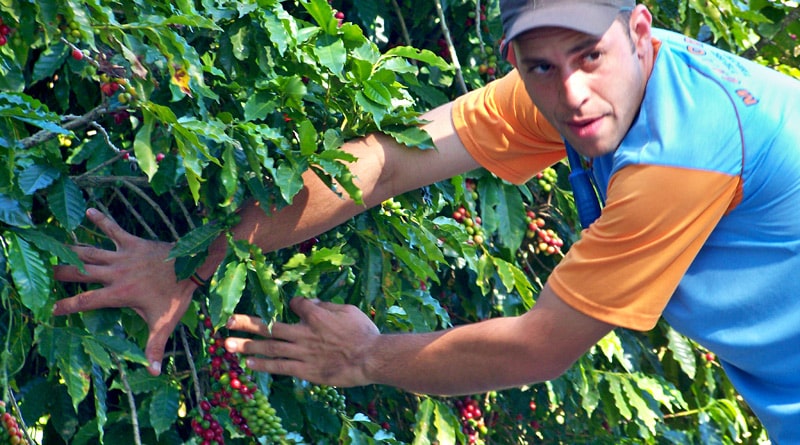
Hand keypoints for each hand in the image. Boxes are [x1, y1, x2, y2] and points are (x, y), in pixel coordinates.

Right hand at [53, 208, 197, 375]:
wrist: (194, 266)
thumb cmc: (177, 296)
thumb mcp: (164, 324)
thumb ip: (155, 348)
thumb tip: (154, 373)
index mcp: (119, 294)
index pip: (84, 302)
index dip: (65, 306)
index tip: (48, 310)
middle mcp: (116, 273)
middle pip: (79, 272)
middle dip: (59, 273)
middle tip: (42, 272)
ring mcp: (123, 256)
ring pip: (90, 251)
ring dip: (71, 249)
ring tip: (52, 247)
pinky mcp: (133, 242)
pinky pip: (114, 229)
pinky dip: (101, 220)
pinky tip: (88, 211)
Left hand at [224, 297, 379, 386]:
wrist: (371, 358)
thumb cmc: (363, 332)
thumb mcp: (348, 310)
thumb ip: (327, 306)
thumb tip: (311, 302)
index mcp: (315, 314)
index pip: (295, 305)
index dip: (292, 305)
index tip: (293, 307)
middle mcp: (303, 332)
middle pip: (271, 326)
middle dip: (247, 323)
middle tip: (227, 321)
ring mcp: (302, 352)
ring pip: (270, 347)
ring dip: (247, 345)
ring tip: (227, 344)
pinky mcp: (305, 370)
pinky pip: (280, 367)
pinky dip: (263, 364)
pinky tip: (247, 363)